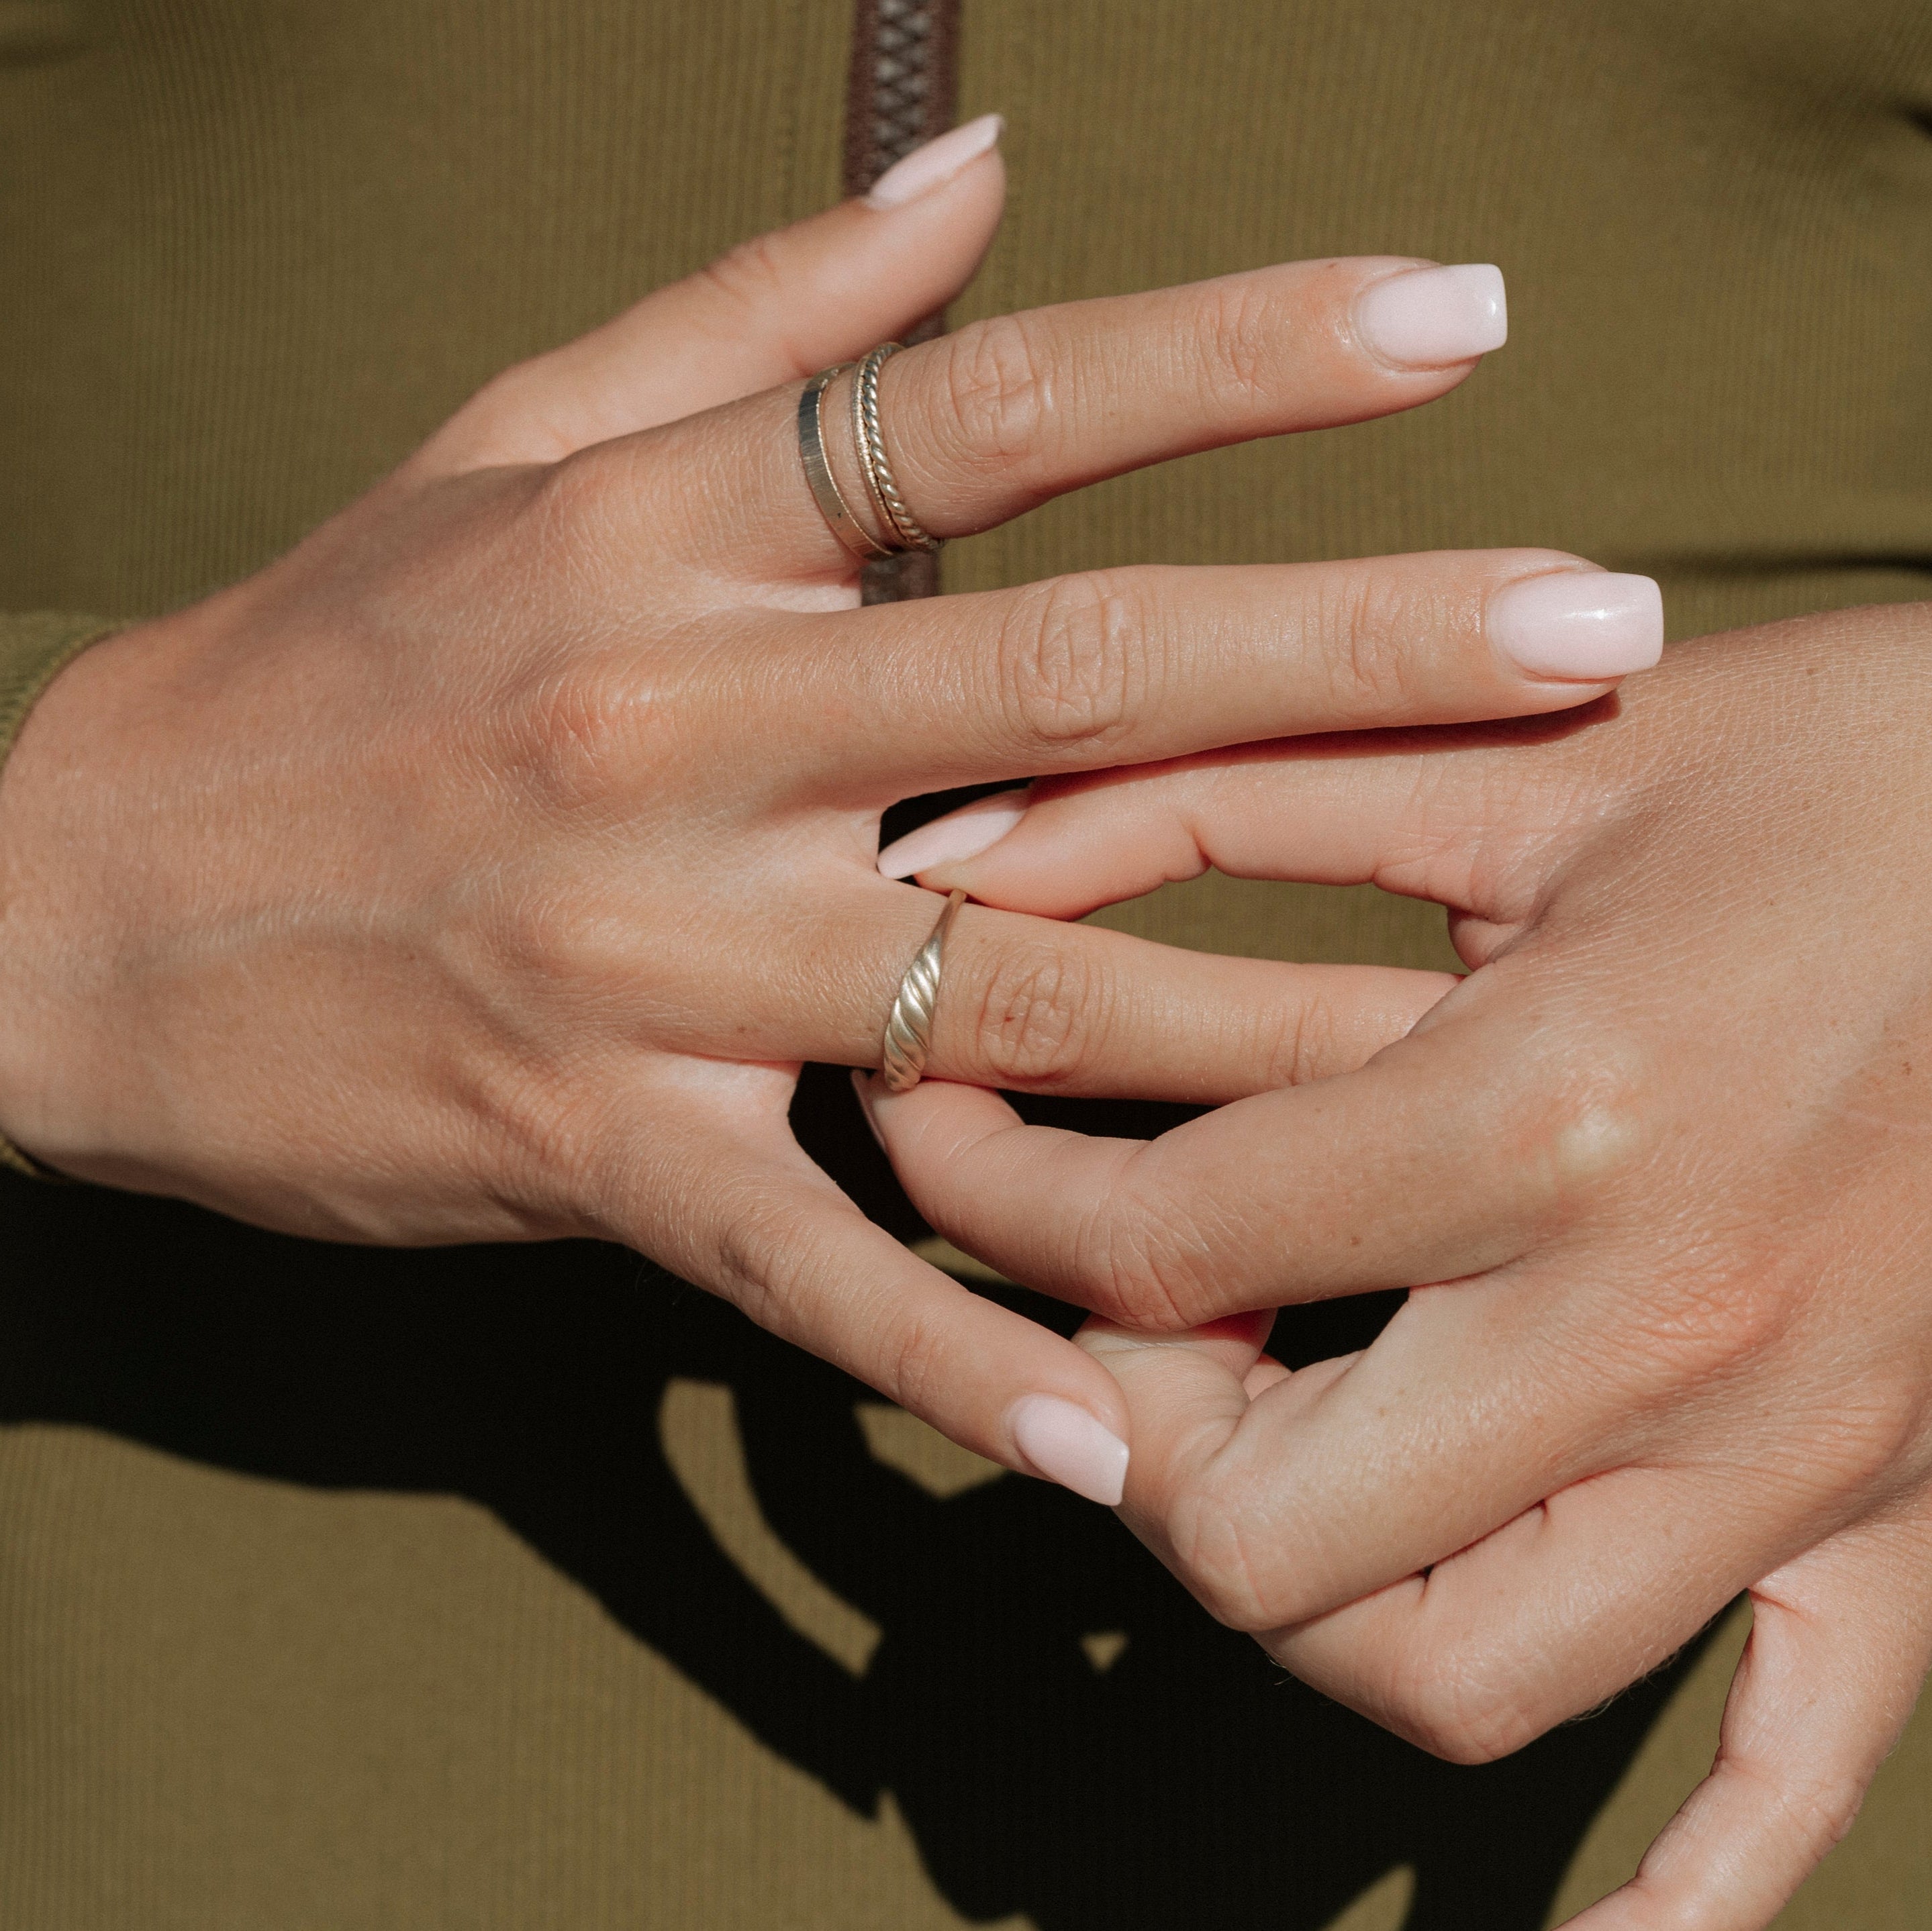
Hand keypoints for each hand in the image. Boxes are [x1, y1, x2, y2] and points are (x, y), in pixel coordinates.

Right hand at [0, 128, 1650, 1487]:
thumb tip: (980, 171)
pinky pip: (803, 1261)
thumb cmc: (313, 664)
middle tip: (1596, 635)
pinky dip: (961, 1341)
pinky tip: (1125, 1422)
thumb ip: (755, 325)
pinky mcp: (582, 1152)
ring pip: (993, 994)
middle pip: (1063, 681)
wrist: (55, 903)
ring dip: (1250, 1020)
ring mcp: (633, 958)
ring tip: (1476, 1035)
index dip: (1236, 353)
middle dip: (1350, 654)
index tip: (1458, 325)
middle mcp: (669, 731)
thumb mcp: (502, 447)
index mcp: (659, 541)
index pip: (990, 412)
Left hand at [864, 601, 1931, 1919]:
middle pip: (1268, 1529)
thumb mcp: (1517, 757)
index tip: (938, 1135)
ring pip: (1463, 1680)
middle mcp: (1671, 1328)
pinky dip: (1682, 1872)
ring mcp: (1801, 1455)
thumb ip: (1211, 795)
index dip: (988, 1194)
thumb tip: (961, 851)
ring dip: (1307, 1602)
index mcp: (1556, 1120)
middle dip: (1126, 1437)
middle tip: (1120, 1321)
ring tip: (1270, 1451)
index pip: (1159, 1249)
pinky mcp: (1906, 1509)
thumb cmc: (1836, 762)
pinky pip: (1797, 1775)